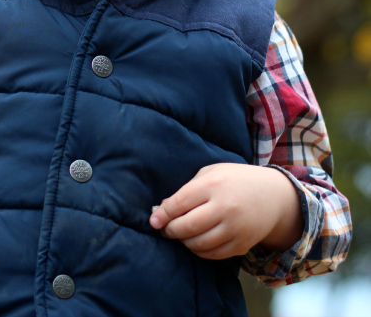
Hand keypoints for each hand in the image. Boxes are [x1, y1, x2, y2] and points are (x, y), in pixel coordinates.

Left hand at [149, 163, 302, 259]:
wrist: (272, 196)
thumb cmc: (235, 180)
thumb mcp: (211, 172)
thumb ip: (188, 189)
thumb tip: (163, 210)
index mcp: (214, 185)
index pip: (179, 203)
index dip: (163, 214)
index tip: (153, 220)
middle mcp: (224, 207)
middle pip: (187, 226)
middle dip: (171, 230)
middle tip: (165, 229)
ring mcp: (234, 229)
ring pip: (198, 244)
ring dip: (184, 242)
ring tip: (180, 235)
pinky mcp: (241, 245)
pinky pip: (212, 254)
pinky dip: (199, 251)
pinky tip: (195, 242)